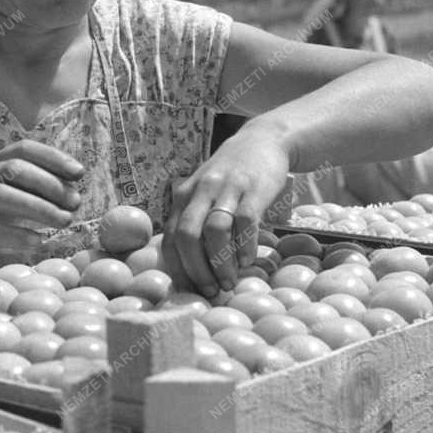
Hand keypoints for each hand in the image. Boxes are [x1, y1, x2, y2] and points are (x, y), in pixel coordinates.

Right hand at [0, 139, 84, 269]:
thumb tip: (73, 190)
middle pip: (13, 169)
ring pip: (0, 195)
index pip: (21, 149)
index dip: (52, 157)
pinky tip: (38, 241)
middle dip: (49, 184)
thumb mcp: (9, 202)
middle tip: (75, 202)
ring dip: (38, 207)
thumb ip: (34, 192)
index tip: (79, 173)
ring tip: (64, 221)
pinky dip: (16, 234)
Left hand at [162, 125, 290, 296]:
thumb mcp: (204, 193)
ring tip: (230, 282)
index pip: (169, 238)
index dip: (178, 268)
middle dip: (196, 270)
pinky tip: (247, 261)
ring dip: (221, 263)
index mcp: (183, 196)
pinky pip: (245, 222)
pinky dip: (244, 246)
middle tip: (210, 291)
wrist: (263, 140)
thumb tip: (193, 270)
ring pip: (215, 231)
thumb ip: (195, 222)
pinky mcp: (252, 188)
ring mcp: (226, 188)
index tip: (190, 291)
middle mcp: (200, 191)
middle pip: (187, 236)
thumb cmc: (231, 178)